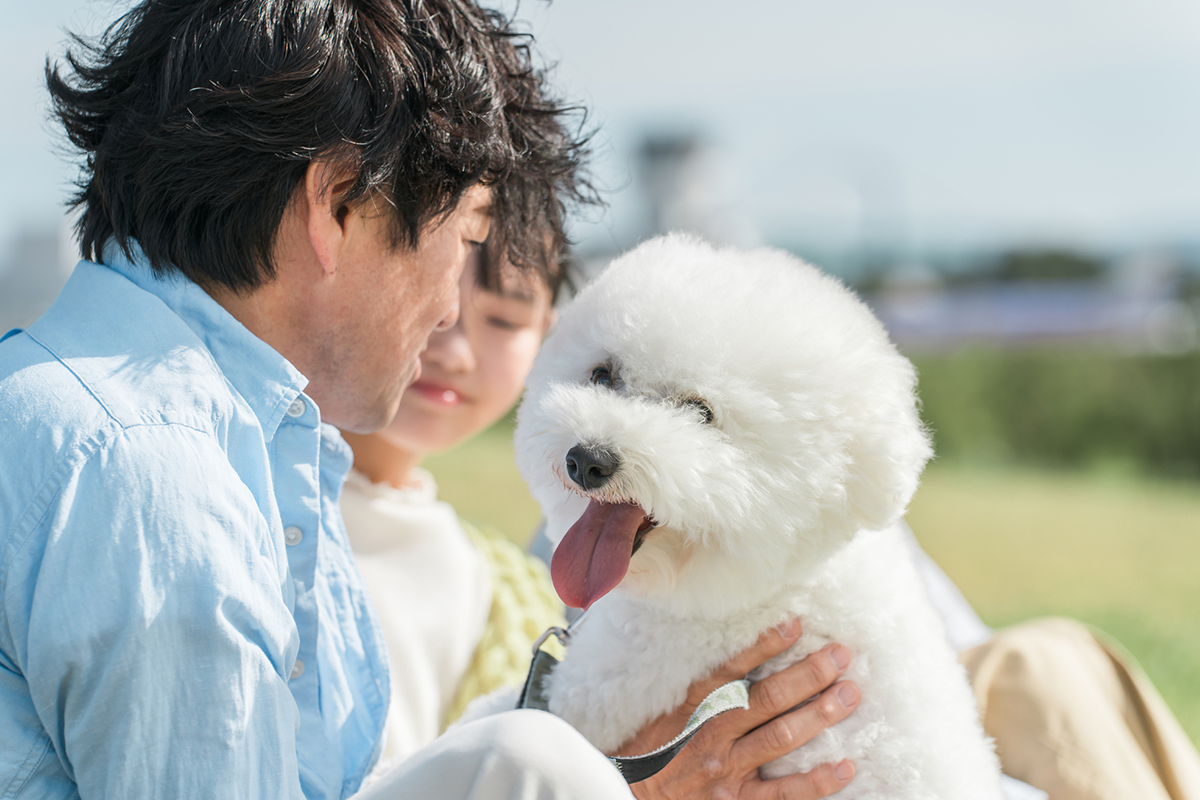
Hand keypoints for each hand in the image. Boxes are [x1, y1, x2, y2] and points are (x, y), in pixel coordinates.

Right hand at [622, 620, 859, 799]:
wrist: (627, 795)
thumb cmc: (648, 750)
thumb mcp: (664, 709)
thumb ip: (699, 687)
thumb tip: (738, 658)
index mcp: (693, 705)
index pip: (733, 667)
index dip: (766, 644)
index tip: (796, 625)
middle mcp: (713, 733)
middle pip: (769, 698)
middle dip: (810, 674)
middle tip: (841, 655)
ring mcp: (728, 769)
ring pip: (782, 736)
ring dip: (821, 714)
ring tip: (851, 694)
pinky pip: (784, 792)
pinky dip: (817, 781)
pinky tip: (846, 765)